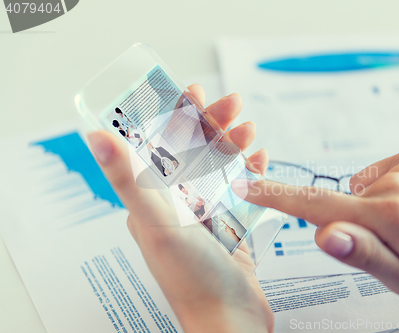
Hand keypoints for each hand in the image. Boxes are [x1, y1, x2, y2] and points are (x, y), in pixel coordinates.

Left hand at [88, 84, 271, 332]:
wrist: (230, 323)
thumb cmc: (192, 279)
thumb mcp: (158, 223)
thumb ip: (129, 179)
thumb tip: (95, 136)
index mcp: (153, 203)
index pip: (162, 147)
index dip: (178, 116)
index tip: (194, 92)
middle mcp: (177, 207)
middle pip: (194, 153)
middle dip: (214, 125)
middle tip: (234, 104)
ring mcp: (206, 218)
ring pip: (220, 169)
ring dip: (234, 145)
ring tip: (251, 129)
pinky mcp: (231, 230)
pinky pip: (241, 192)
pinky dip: (251, 173)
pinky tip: (261, 160)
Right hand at [232, 149, 398, 308]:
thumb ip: (362, 253)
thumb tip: (323, 232)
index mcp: (386, 218)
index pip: (316, 206)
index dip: (275, 196)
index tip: (245, 184)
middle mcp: (393, 185)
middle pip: (339, 204)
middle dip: (349, 224)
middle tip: (391, 245)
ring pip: (357, 191)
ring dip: (369, 209)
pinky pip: (374, 176)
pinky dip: (382, 192)